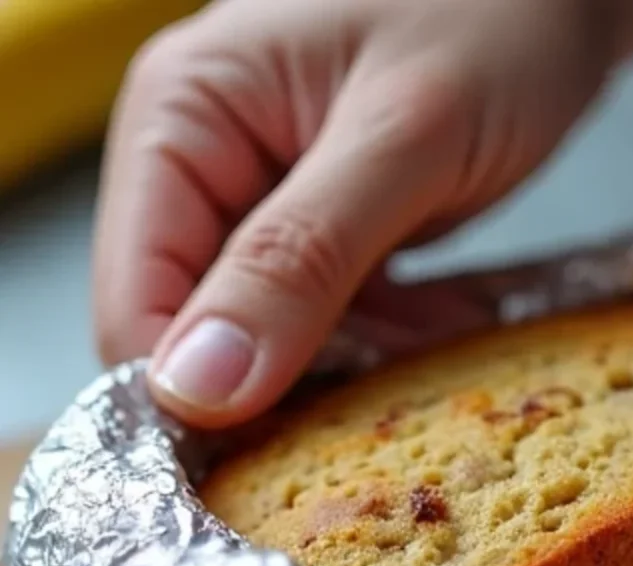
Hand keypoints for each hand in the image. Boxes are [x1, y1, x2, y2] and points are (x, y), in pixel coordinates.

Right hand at [94, 0, 632, 427]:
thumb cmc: (495, 17)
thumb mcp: (401, 136)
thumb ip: (299, 257)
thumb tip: (198, 386)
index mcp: (184, 122)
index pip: (136, 301)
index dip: (190, 393)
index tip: (273, 454)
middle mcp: (209, 170)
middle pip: (200, 334)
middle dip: (288, 382)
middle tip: (382, 399)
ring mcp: (269, 208)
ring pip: (275, 342)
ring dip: (354, 366)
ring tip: (434, 340)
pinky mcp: (326, 237)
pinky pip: (334, 325)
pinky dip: (389, 342)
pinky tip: (443, 326)